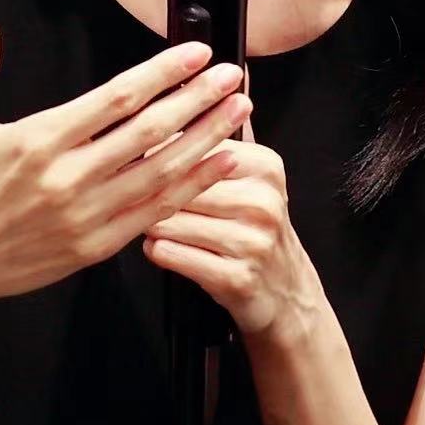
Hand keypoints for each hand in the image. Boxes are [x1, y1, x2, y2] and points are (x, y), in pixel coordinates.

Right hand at [0, 14, 254, 317]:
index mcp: (41, 141)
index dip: (163, 74)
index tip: (196, 54)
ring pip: (160, 172)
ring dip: (206, 140)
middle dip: (198, 100)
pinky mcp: (94, 246)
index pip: (118, 98)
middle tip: (233, 76)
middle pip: (150, 132)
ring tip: (239, 112)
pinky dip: (190, 187)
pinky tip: (218, 165)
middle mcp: (69, 177)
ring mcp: (86, 215)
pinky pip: (153, 212)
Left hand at [142, 139, 325, 342]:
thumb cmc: (251, 229)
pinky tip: (164, 249)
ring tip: (156, 226)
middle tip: (140, 201)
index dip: (159, 159)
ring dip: (151, 226)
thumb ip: (206, 154)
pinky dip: (157, 251)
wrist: (285, 287)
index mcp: (265, 167)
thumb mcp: (245, 182)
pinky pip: (171, 255)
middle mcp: (262, 201)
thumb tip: (149, 136)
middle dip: (151, 196)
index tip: (144, 167)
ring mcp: (252, 242)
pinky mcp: (236, 277)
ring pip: (168, 222)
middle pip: (177, 187)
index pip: (194, 150)